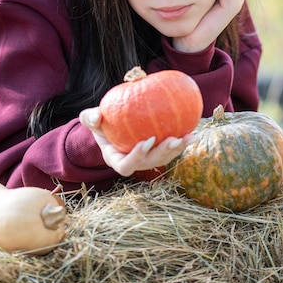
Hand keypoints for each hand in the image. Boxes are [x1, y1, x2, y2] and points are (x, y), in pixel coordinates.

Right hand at [79, 107, 195, 175]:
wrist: (112, 123)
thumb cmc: (100, 121)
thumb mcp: (90, 118)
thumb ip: (89, 118)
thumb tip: (96, 117)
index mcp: (116, 159)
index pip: (127, 165)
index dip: (137, 157)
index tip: (147, 141)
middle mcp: (134, 162)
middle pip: (150, 163)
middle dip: (163, 154)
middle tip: (173, 139)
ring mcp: (147, 159)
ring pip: (164, 158)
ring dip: (177, 149)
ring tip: (189, 136)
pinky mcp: (158, 152)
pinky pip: (171, 149)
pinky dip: (182, 141)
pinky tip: (193, 130)